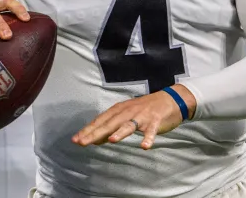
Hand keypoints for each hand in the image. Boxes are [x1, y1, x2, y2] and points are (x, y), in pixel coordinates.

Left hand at [72, 84, 196, 149]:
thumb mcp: (126, 115)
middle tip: (83, 142)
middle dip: (96, 133)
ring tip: (111, 140)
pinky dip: (148, 138)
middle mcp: (128, 111)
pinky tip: (145, 146)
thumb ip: (111, 126)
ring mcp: (142, 116)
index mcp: (119, 110)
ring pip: (129, 125)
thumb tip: (95, 139)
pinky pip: (151, 131)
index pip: (100, 120)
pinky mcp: (155, 121)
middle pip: (110, 123)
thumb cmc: (144, 109)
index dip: (88, 130)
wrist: (170, 99)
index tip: (75, 139)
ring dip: (121, 132)